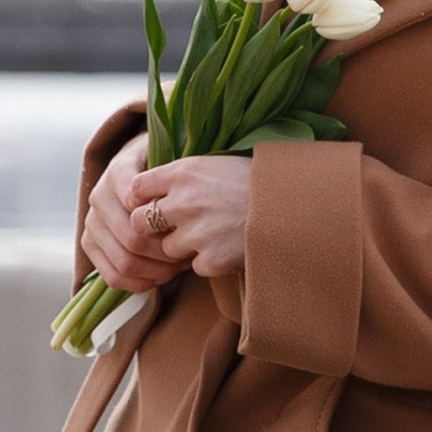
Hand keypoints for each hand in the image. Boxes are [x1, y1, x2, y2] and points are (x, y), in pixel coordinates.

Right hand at [81, 135, 189, 293]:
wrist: (138, 169)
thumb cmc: (162, 168)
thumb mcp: (170, 159)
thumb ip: (171, 177)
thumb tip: (169, 206)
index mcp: (117, 172)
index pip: (137, 203)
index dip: (163, 222)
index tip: (186, 227)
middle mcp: (99, 197)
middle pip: (132, 239)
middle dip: (165, 252)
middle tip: (187, 255)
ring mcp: (91, 222)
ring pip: (123, 261)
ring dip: (155, 271)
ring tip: (177, 267)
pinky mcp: (89, 244)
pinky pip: (112, 276)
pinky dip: (139, 283)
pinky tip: (159, 278)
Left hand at [124, 153, 252, 284]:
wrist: (295, 207)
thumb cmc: (256, 183)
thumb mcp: (215, 164)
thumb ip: (182, 177)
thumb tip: (146, 190)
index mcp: (184, 172)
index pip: (135, 188)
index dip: (141, 200)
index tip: (152, 204)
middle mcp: (184, 201)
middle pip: (139, 222)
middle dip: (152, 229)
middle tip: (174, 228)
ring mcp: (196, 232)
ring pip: (166, 249)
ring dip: (183, 248)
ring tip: (213, 235)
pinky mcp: (210, 259)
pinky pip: (195, 267)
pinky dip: (209, 262)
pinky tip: (229, 247)